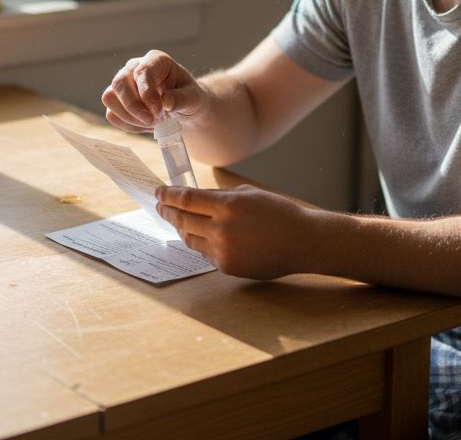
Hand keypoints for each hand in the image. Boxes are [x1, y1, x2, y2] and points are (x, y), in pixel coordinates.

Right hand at [101, 50, 204, 131]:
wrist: (182, 107)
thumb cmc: (187, 97)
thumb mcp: (193, 98)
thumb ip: (182, 99)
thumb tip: (166, 101)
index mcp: (155, 60)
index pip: (143, 71)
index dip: (147, 93)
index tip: (158, 111)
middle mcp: (134, 68)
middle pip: (119, 83)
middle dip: (133, 107)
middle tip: (152, 121)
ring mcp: (123, 84)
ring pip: (110, 98)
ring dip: (130, 117)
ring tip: (152, 122)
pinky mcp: (116, 101)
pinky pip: (112, 114)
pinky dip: (128, 125)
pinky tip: (145, 126)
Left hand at [155, 184, 312, 279]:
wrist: (302, 241)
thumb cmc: (278, 213)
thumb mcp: (249, 194)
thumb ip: (220, 197)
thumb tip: (194, 199)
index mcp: (228, 205)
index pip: (186, 199)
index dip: (168, 195)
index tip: (159, 192)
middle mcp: (222, 228)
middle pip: (182, 219)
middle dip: (168, 211)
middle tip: (161, 206)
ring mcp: (223, 250)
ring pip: (190, 238)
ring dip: (182, 228)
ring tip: (180, 221)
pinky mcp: (226, 267)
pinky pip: (205, 253)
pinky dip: (203, 243)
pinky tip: (205, 237)